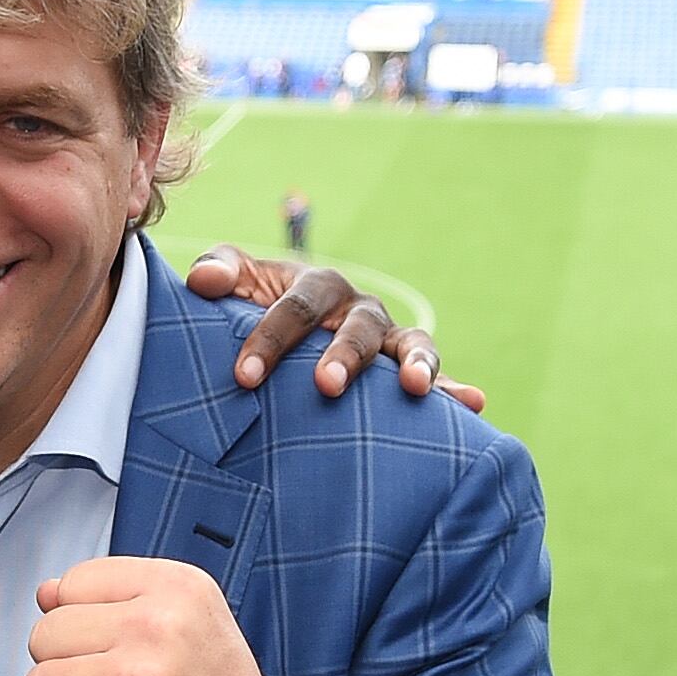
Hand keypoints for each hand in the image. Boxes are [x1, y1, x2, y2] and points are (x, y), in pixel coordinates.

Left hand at [178, 250, 479, 411]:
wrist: (287, 336)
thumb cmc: (254, 313)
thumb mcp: (235, 288)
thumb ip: (220, 272)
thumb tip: (202, 280)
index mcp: (316, 288)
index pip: (296, 308)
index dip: (270, 338)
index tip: (245, 376)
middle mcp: (359, 311)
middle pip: (358, 328)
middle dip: (344, 355)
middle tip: (326, 385)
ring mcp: (389, 341)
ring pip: (410, 345)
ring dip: (416, 363)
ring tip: (416, 387)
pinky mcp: (407, 372)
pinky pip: (438, 380)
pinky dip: (455, 390)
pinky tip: (474, 403)